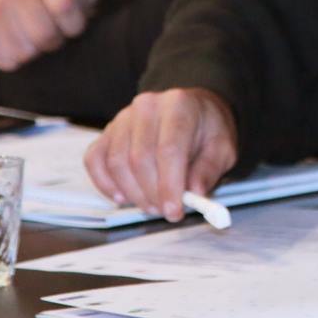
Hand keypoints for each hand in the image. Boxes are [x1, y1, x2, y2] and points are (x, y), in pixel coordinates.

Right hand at [0, 0, 100, 69]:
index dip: (73, 26)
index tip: (71, 26)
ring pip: (25, 52)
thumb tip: (79, 4)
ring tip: (33, 37)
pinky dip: (15, 60)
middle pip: (44, 35)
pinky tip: (16, 45)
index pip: (64, 6)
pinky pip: (5, 61)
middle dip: (53, 42)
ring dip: (34, 52)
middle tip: (51, 34)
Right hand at [84, 88, 237, 222]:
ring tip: (152, 205)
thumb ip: (209, 169)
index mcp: (178, 105)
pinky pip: (95, 160)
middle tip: (165, 212)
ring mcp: (122, 117)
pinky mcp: (107, 131)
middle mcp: (146, 106)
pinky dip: (105, 184)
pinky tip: (124, 197)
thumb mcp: (222, 148)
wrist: (191, 111)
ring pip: (117, 162)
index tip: (174, 211)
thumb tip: (194, 193)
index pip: (169, 149)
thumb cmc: (206, 130)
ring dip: (133, 193)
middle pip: (140, 158)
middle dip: (151, 194)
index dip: (169, 185)